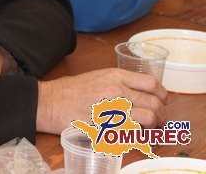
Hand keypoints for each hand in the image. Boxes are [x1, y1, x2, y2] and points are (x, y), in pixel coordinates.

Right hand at [36, 68, 167, 133]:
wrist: (49, 102)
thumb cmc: (69, 90)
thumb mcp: (95, 76)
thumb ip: (117, 82)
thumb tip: (136, 93)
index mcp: (114, 76)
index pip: (152, 83)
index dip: (162, 94)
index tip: (162, 101)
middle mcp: (117, 91)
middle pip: (154, 103)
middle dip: (161, 114)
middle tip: (157, 119)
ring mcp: (113, 109)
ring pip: (148, 119)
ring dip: (153, 126)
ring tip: (148, 129)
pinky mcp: (107, 126)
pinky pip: (132, 133)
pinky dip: (136, 135)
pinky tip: (131, 135)